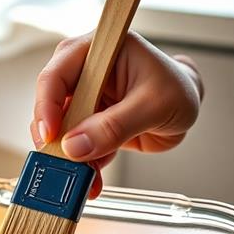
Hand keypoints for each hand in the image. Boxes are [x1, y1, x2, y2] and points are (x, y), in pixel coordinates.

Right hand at [31, 32, 202, 197]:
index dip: (47, 105)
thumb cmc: (177, 90)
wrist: (186, 106)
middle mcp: (84, 72)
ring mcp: (85, 100)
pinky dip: (83, 166)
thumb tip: (75, 146)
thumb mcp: (153, 106)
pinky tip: (93, 181)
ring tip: (84, 180)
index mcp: (98, 51)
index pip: (57, 74)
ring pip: (61, 132)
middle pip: (51, 106)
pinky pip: (77, 147)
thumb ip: (115, 126)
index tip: (51, 135)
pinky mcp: (89, 123)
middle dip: (56, 140)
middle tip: (62, 165)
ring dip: (69, 159)